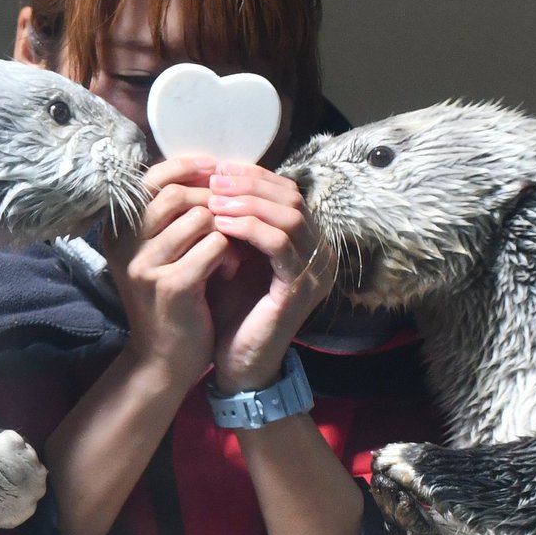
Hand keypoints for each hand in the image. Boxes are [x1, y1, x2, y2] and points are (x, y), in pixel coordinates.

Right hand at [104, 155, 235, 389]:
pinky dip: (230, 254)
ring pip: (199, 217)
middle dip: (213, 200)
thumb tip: (211, 168)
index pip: (152, 178)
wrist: (165, 357)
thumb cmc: (172, 297)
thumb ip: (174, 214)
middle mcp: (123, 243)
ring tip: (231, 249)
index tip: (218, 169)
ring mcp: (144, 265)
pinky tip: (230, 270)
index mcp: (118, 229)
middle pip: (176, 194)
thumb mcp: (162, 251)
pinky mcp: (171, 286)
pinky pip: (214, 246)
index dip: (188, 168)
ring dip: (225, 229)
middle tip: (233, 215)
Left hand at [205, 162, 333, 392]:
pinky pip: (279, 244)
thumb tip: (220, 178)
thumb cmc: (234, 309)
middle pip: (292, 198)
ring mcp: (315, 272)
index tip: (218, 171)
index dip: (254, 176)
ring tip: (214, 200)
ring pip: (289, 217)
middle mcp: (320, 255)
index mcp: (309, 244)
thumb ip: (238, 221)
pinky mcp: (300, 289)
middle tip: (215, 180)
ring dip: (248, 202)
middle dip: (250, 184)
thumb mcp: (236, 255)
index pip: (288, 193)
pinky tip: (221, 224)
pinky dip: (249, 228)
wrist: (238, 363)